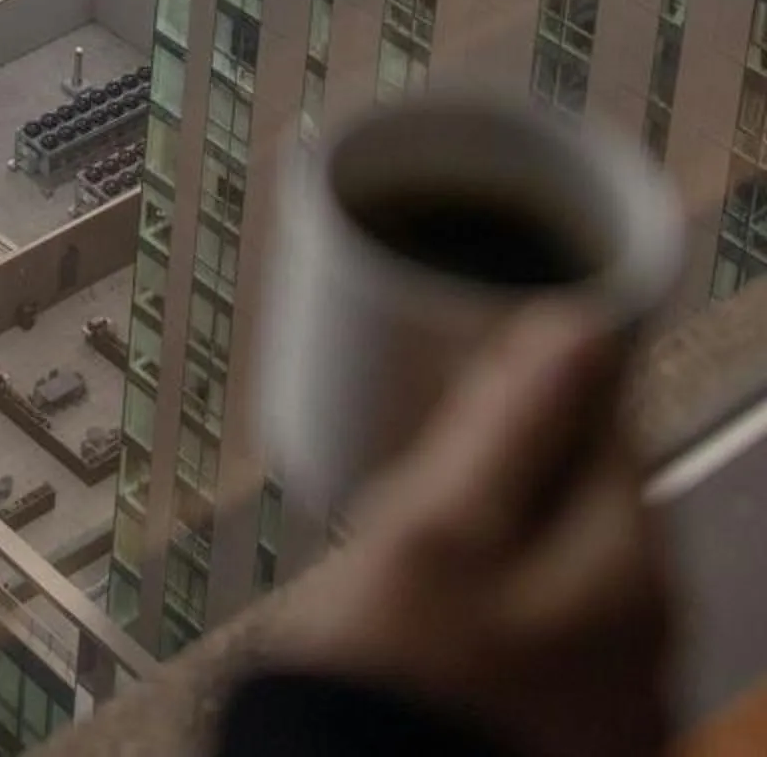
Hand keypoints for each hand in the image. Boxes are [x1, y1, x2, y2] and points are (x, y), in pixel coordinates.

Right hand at [266, 304, 672, 756]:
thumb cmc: (394, 685)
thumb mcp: (434, 530)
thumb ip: (511, 425)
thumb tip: (579, 327)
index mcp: (632, 574)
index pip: (609, 421)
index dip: (535, 371)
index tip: (469, 353)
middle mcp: (648, 643)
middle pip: (587, 495)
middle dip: (510, 455)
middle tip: (422, 445)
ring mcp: (614, 700)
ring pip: (564, 563)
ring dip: (500, 527)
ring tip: (411, 526)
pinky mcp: (568, 734)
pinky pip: (547, 631)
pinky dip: (498, 598)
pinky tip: (433, 607)